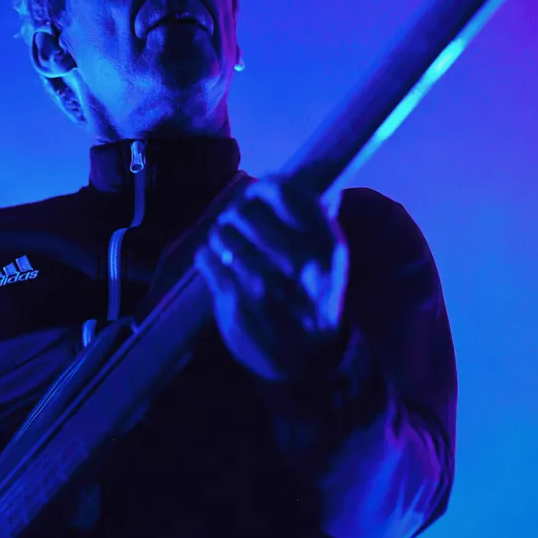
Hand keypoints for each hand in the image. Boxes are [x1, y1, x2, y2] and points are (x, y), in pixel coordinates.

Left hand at [196, 176, 348, 382]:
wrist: (313, 360)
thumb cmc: (317, 299)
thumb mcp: (332, 258)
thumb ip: (320, 217)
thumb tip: (311, 177)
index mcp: (325, 241)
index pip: (282, 190)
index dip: (262, 187)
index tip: (256, 195)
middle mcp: (299, 260)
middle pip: (244, 210)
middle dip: (235, 215)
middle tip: (236, 224)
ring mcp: (266, 283)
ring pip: (223, 235)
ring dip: (219, 237)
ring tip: (225, 245)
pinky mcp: (238, 303)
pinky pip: (208, 262)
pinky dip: (206, 258)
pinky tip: (215, 263)